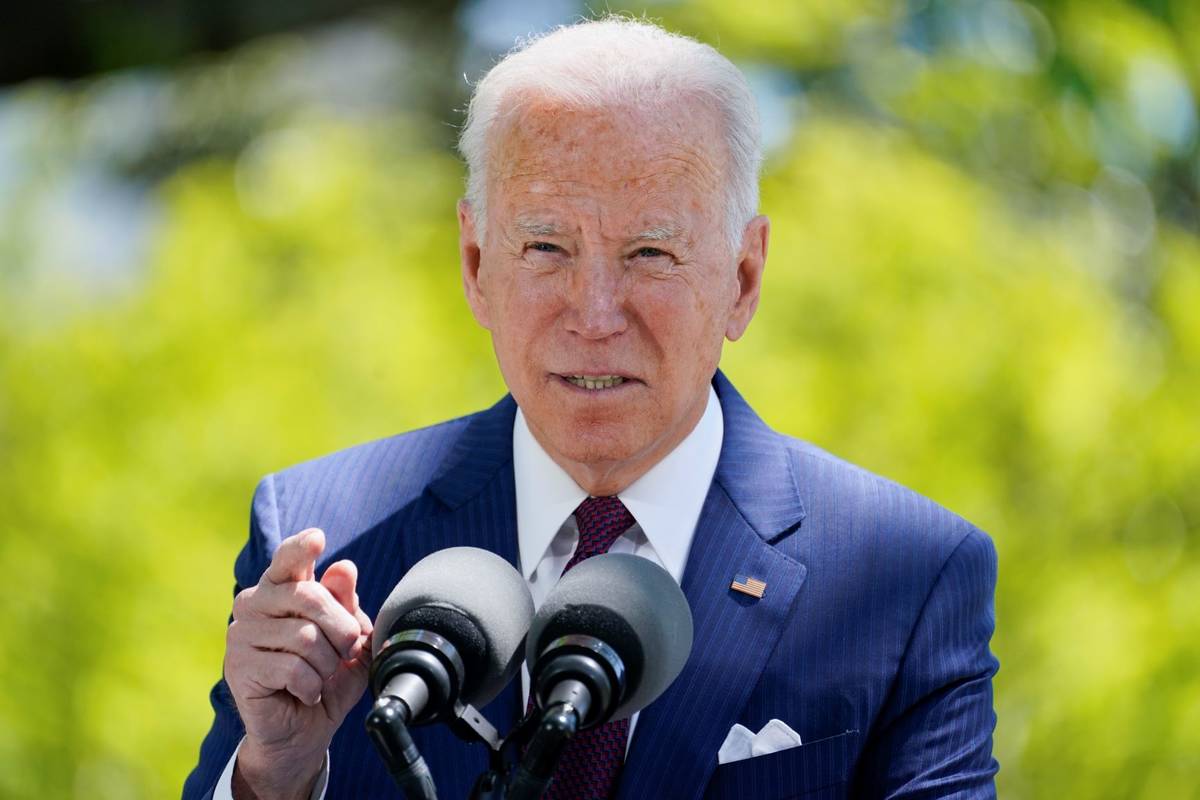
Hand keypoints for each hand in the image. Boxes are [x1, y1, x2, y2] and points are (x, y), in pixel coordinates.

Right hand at [224, 528, 372, 798]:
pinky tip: (305, 692)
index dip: (301, 548)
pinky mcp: (238, 667)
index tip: (317, 539)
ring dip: (327, 663)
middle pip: (309, 596)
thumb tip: (343, 568)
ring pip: (304, 636)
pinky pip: (292, 668)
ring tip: (321, 676)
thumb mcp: (348, 639)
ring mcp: (241, 634)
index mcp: (283, 588)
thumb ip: (346, 604)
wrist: (304, 730)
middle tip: (345, 652)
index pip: (288, 559)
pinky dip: (312, 685)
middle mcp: (256, 603)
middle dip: (341, 629)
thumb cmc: (327, 677)